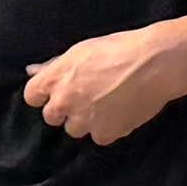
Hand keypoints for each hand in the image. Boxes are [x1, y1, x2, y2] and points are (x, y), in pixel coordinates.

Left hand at [19, 25, 184, 143]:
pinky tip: (120, 112)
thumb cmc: (119, 49)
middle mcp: (65, 101)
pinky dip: (108, 128)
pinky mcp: (105, 134)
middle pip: (51, 117)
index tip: (57, 92)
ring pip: (74, 130)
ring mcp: (84, 120)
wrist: (155, 63)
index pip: (31, 96)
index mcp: (55, 78)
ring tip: (106, 104)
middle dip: (64, 109)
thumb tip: (31, 70)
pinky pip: (98, 137)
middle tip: (86, 97)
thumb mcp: (81, 50)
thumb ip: (54, 65)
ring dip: (85, 121)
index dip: (44, 95)